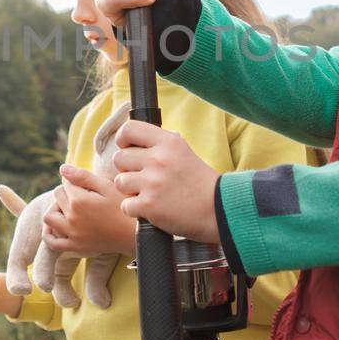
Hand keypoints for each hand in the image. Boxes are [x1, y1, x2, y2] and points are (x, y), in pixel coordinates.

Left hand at [44, 165, 137, 255]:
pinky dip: (49, 233)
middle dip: (66, 192)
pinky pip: (52, 242)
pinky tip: (55, 226)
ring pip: (49, 217)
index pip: (65, 182)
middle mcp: (72, 218)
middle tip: (82, 195)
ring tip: (68, 208)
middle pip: (57, 196)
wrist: (137, 234)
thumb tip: (62, 168)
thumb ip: (83, 176)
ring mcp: (72, 234)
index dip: (75, 181)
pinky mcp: (75, 247)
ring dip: (54, 209)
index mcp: (79, 200)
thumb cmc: (125, 207)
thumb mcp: (108, 187)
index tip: (88, 186)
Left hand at [111, 120, 219, 243]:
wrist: (219, 210)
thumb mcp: (183, 152)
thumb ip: (159, 145)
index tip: (126, 148)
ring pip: (119, 181)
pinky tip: (150, 208)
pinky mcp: (149, 205)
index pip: (129, 129)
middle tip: (141, 177)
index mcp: (169, 142)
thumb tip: (130, 142)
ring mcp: (153, 183)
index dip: (123, 140)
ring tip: (147, 193)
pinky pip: (125, 205)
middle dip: (127, 169)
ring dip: (130, 190)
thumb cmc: (200, 183)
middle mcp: (159, 159)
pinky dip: (135, 210)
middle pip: (119, 158)